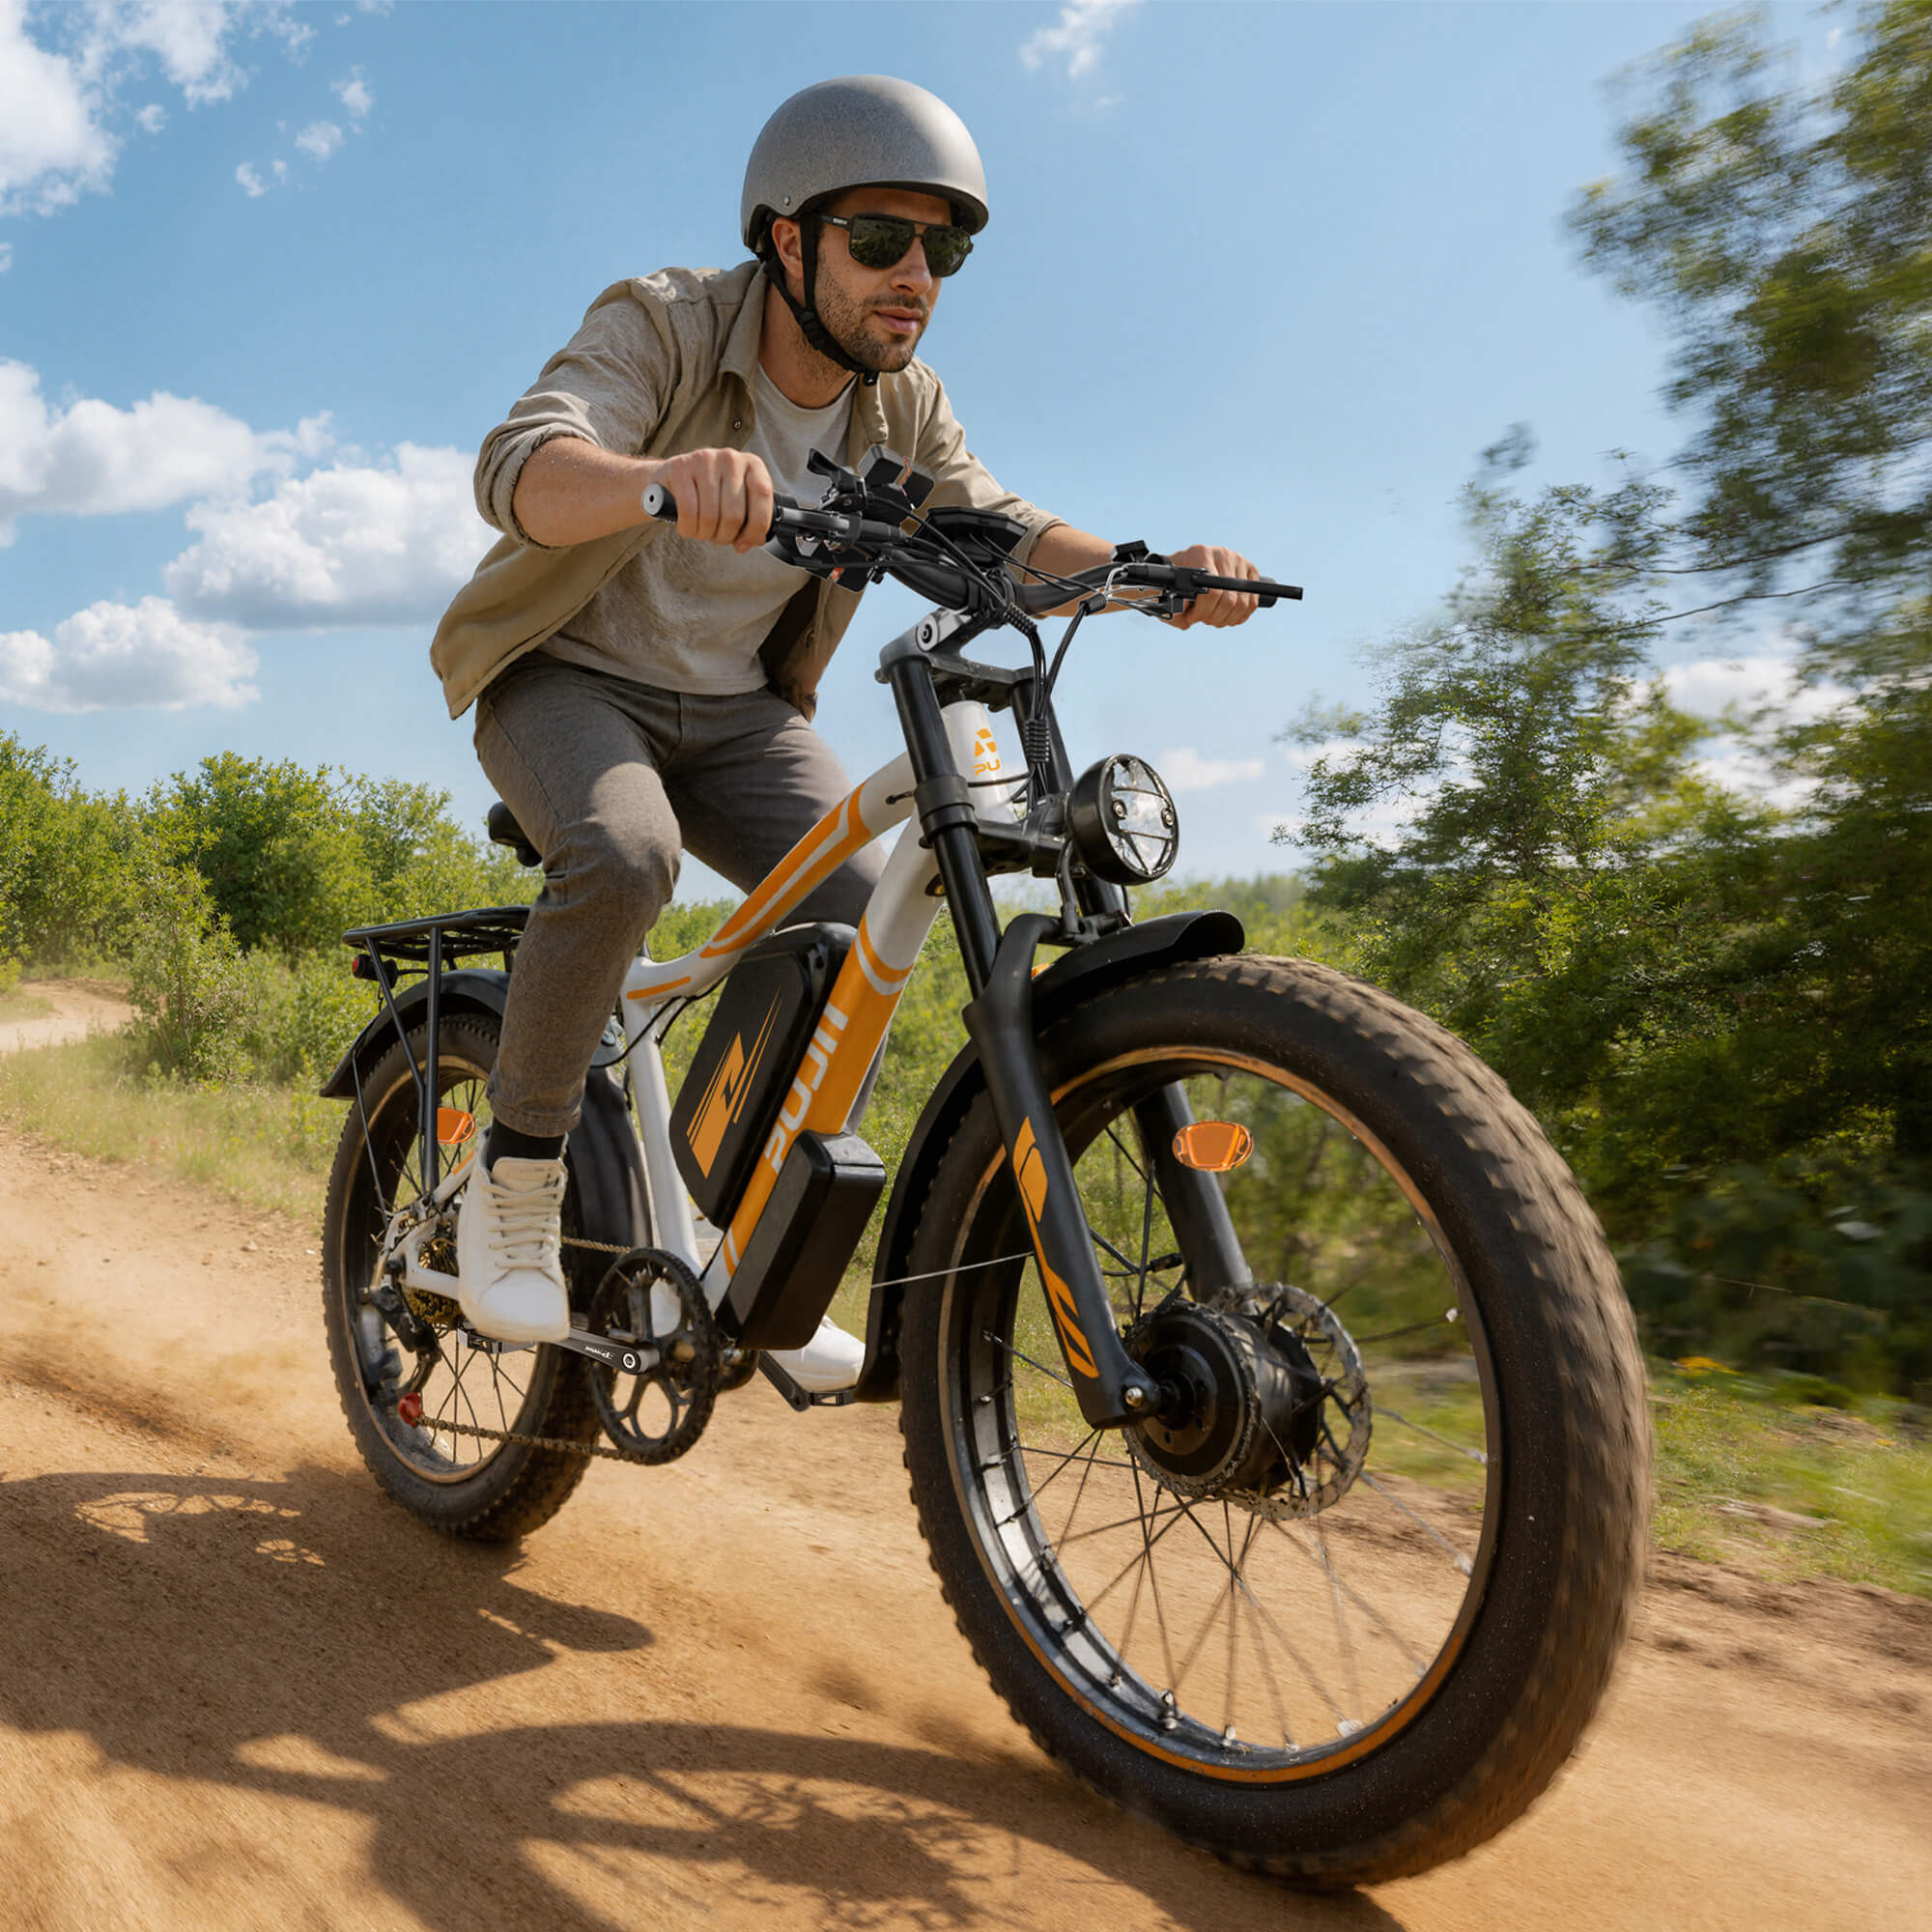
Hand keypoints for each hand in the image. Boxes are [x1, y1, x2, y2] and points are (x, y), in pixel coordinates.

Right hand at [645, 448, 774, 551]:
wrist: (672, 478)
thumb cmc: (710, 495)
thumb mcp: (736, 505)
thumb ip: (748, 525)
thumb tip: (747, 543)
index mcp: (752, 465)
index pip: (762, 495)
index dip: (756, 527)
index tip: (745, 541)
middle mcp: (731, 458)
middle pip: (734, 514)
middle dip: (725, 536)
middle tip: (717, 537)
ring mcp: (705, 460)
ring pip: (710, 516)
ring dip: (705, 534)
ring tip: (702, 531)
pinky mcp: (680, 468)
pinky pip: (688, 512)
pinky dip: (688, 528)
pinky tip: (687, 527)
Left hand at [1167, 544, 1260, 629]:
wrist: (1187, 568)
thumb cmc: (1176, 582)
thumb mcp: (1167, 594)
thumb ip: (1173, 608)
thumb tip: (1185, 609)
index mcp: (1200, 554)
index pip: (1211, 591)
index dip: (1202, 611)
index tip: (1192, 617)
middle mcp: (1222, 554)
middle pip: (1228, 599)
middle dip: (1214, 617)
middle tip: (1203, 619)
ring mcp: (1239, 561)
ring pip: (1242, 603)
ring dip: (1227, 619)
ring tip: (1214, 618)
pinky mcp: (1251, 571)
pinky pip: (1252, 602)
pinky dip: (1240, 616)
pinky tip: (1227, 616)